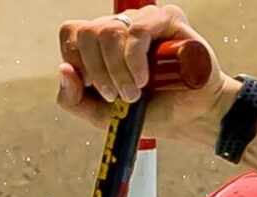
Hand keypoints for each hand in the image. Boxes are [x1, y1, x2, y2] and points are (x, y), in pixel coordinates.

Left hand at [54, 5, 234, 145]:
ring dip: (117, 70)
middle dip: (99, 72)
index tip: (99, 90)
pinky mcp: (166, 19)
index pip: (72, 34)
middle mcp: (121, 27)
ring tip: (134, 93)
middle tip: (118, 96)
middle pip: (88, 33)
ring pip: (109, 31)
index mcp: (102, 44)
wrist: (192, 117)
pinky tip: (144, 78)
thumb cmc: (153, 113)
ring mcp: (143, 20)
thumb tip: (64, 69)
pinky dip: (134, 59)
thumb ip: (73, 100)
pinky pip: (137, 31)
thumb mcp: (102, 116)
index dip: (78, 62)